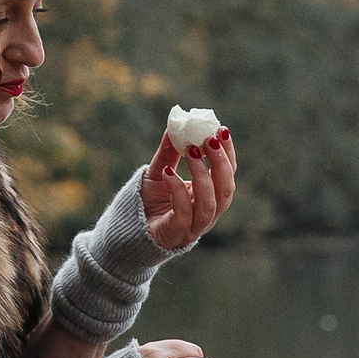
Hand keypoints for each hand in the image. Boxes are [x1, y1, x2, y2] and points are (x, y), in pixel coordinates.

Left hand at [141, 128, 236, 250]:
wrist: (130, 228)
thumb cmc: (149, 200)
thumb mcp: (160, 170)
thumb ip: (170, 151)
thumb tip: (175, 124)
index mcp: (210, 195)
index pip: (228, 174)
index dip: (228, 152)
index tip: (221, 129)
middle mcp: (208, 211)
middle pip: (226, 189)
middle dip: (221, 163)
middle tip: (210, 139)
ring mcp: (194, 225)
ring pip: (210, 203)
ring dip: (203, 174)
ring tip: (190, 150)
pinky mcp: (177, 233)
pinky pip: (184, 212)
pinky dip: (178, 190)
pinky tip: (167, 172)